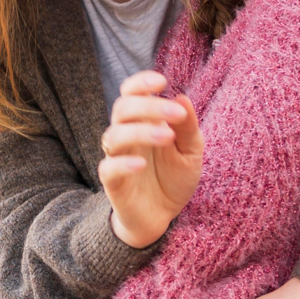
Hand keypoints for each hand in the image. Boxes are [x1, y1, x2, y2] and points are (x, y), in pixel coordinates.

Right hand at [100, 70, 204, 247]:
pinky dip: (122, 164)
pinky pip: (108, 168)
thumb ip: (187, 126)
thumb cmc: (174, 178)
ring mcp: (117, 158)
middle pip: (122, 108)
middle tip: (175, 114)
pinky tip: (141, 164)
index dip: (140, 83)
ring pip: (113, 135)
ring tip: (166, 136)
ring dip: (140, 131)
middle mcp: (126, 135)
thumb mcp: (191, 151)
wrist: (162, 217)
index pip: (130, 93)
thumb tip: (181, 96)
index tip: (162, 81)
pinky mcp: (112, 183)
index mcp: (142, 122)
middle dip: (148, 106)